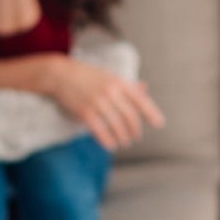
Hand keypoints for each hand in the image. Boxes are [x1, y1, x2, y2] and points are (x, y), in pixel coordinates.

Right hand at [46, 56, 165, 150]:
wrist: (60, 74)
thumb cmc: (87, 76)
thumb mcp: (108, 76)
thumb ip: (125, 85)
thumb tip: (145, 88)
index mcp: (119, 82)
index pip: (140, 100)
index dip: (151, 113)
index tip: (159, 124)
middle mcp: (110, 91)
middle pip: (130, 116)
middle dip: (135, 130)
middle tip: (135, 137)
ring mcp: (97, 102)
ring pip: (117, 125)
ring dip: (123, 137)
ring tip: (124, 142)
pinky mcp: (84, 112)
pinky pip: (100, 131)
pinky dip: (108, 141)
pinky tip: (111, 145)